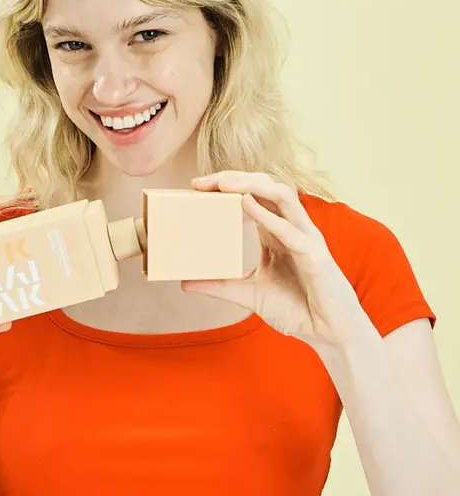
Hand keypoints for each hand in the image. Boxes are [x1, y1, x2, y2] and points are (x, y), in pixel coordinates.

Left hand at [182, 171, 369, 348]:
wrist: (329, 335)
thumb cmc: (296, 309)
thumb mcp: (248, 294)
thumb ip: (219, 286)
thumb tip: (184, 283)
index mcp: (276, 231)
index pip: (252, 196)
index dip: (227, 186)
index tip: (196, 187)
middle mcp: (291, 227)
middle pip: (264, 187)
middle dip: (234, 178)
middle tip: (202, 182)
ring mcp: (305, 238)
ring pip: (281, 196)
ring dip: (251, 185)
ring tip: (223, 183)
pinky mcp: (315, 255)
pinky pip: (290, 229)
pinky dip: (267, 215)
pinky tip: (246, 205)